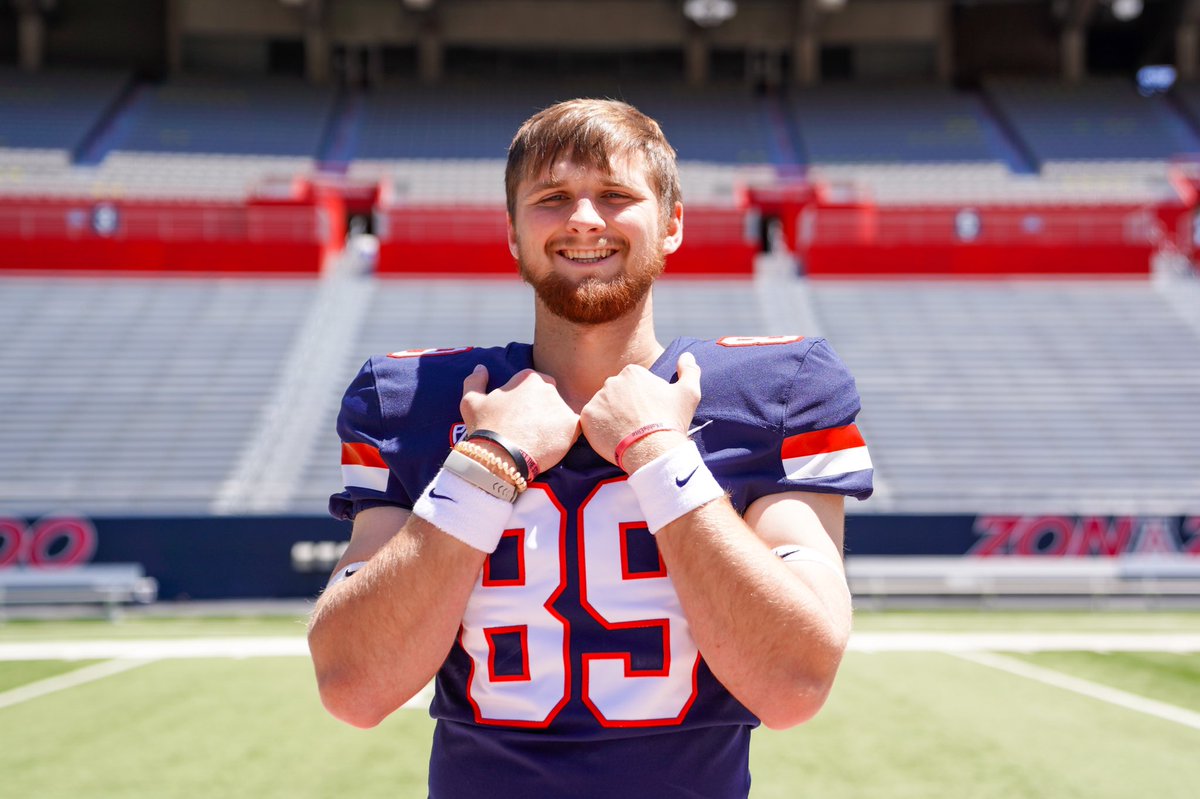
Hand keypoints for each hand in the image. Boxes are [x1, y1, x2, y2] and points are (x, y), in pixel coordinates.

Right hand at [460, 365, 580, 473]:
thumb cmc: (485, 428)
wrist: (500, 456)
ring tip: (538, 442)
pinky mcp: (572, 426)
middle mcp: (548, 386)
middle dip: (542, 411)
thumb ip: (475, 381)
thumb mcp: (470, 402)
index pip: (534, 386)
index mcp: (528, 377)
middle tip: (529, 431)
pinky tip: (550, 447)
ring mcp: (561, 406)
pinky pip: (574, 430)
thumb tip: (481, 368)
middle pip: (550, 399)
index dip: (526, 404)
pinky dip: (565, 438)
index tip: (519, 418)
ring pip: (562, 414)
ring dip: (553, 425)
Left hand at [580, 352, 700, 469]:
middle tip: (637, 425)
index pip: (633, 384)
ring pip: (603, 408)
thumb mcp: (689, 394)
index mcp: (632, 372)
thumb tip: (687, 356)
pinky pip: (591, 421)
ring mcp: (597, 399)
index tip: (649, 413)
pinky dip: (599, 429)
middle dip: (624, 407)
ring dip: (611, 418)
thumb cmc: (671, 421)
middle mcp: (611, 381)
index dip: (642, 400)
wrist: (653, 450)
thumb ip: (689, 371)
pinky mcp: (587, 417)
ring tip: (626, 433)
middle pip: (616, 394)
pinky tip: (613, 437)